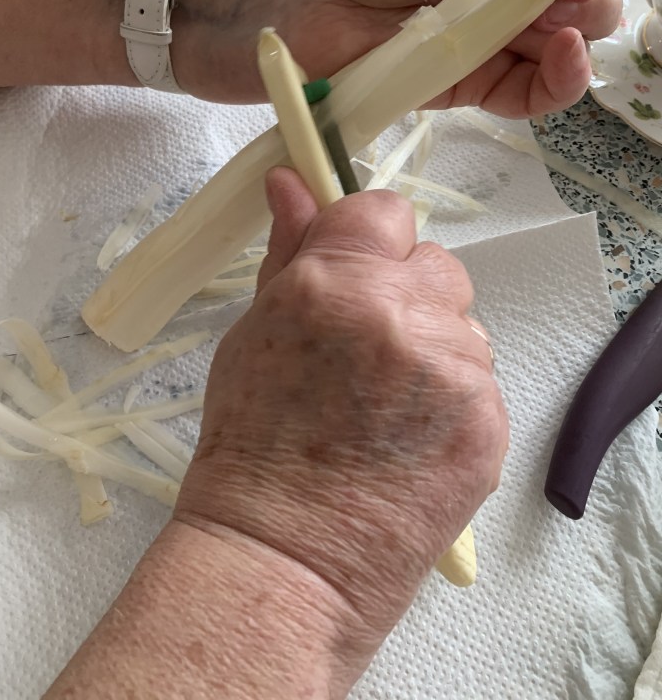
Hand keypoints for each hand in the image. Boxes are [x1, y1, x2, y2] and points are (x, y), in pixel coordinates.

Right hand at [175, 168, 507, 672]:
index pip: (384, 211)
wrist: (282, 558)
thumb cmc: (249, 447)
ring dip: (431, 347)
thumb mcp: (254, 333)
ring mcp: (456, 372)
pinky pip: (480, 382)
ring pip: (462, 324)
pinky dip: (451, 400)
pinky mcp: (489, 424)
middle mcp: (404, 315)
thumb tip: (292, 180)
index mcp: (337, 283)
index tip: (352, 271)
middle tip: (362, 352)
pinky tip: (409, 438)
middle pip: (434, 265)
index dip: (366, 240)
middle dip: (403, 293)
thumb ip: (290, 251)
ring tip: (384, 405)